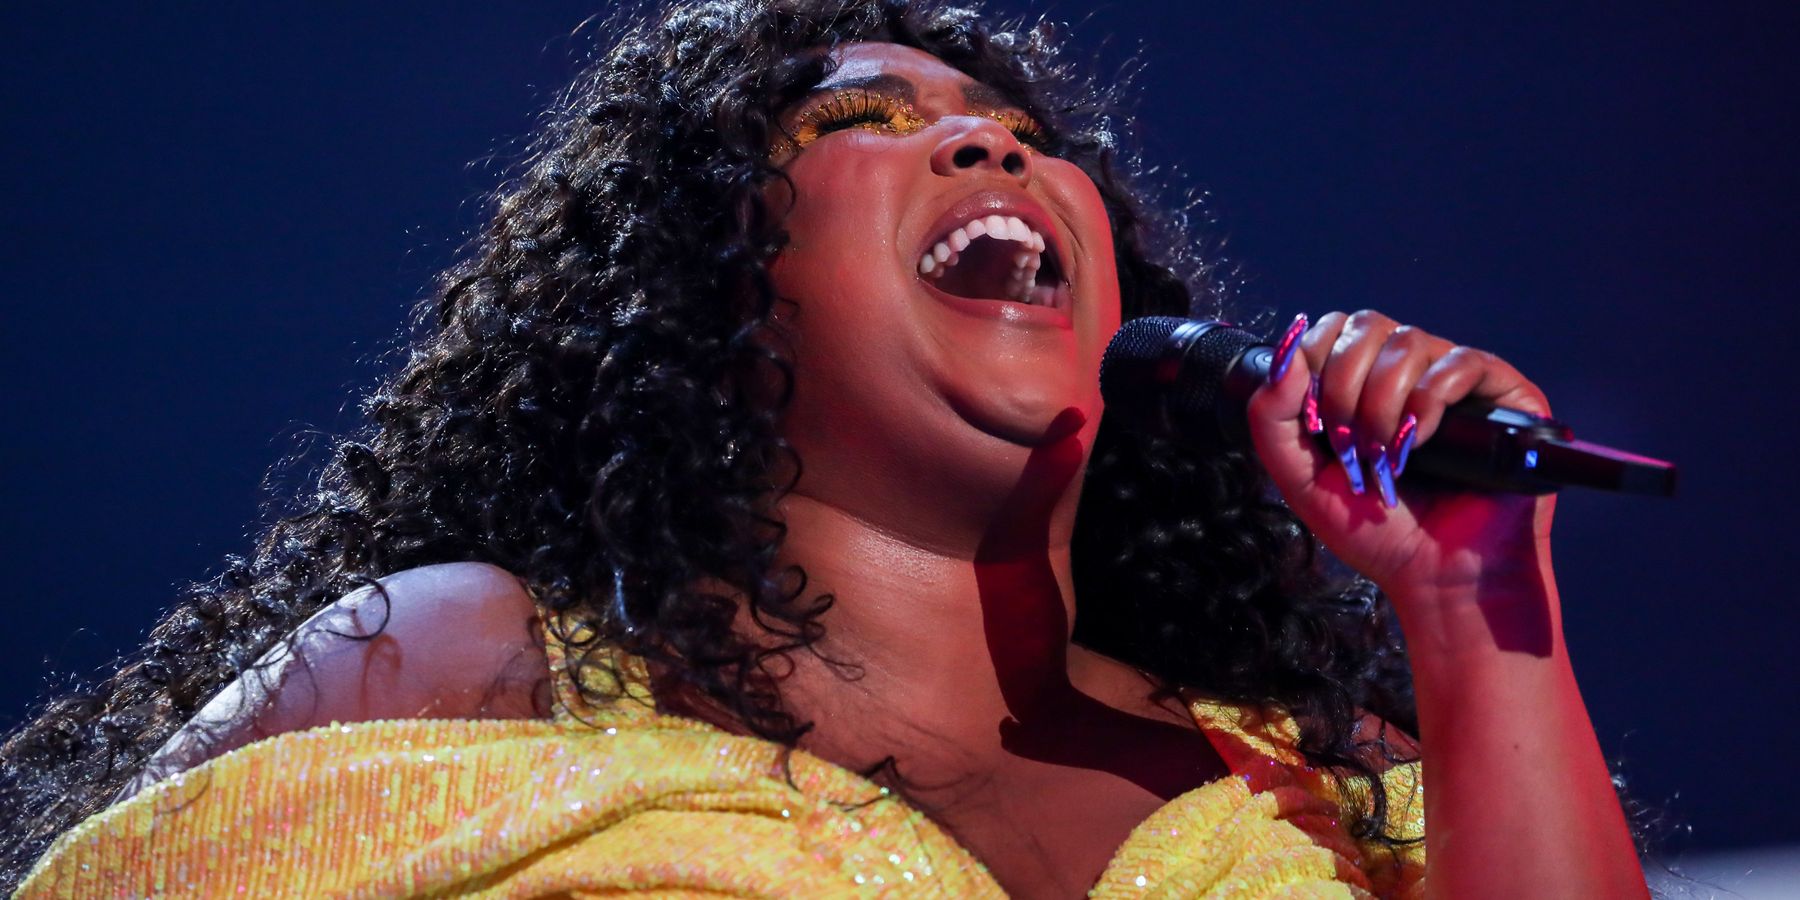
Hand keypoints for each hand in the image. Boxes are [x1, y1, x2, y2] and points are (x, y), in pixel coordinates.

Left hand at [1245, 310, 1557, 599]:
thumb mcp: (1300, 478)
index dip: (1314, 362)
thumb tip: (1284, 352)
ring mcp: (1454, 378)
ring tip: (1385, 457)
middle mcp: (1408, 371)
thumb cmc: (1375, 532)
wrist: (1437, 577)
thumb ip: (1272, 416)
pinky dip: (1429, 401)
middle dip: (1344, 386)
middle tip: (1349, 446)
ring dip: (1382, 403)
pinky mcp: (1501, 394)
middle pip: (1365, 326)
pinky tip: (1419, 444)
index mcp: (1361, 382)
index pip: (1331, 329)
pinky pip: (1461, 362)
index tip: (1314, 423)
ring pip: (1408, 341)